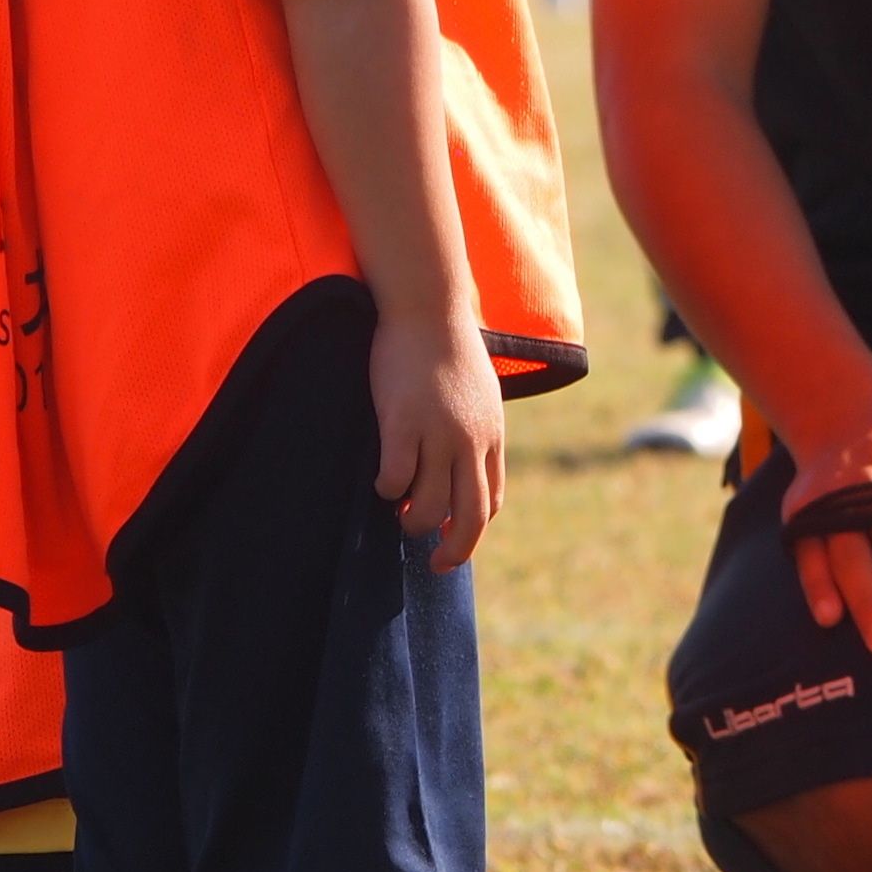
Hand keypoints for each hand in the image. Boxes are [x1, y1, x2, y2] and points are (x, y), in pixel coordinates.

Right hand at [371, 311, 505, 567]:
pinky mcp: (403, 423)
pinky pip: (395, 479)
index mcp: (491, 435)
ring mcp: (438, 434)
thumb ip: (476, 430)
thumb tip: (462, 464)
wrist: (429, 307)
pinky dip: (387, 490)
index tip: (451, 538)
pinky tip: (380, 481)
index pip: (490, 500)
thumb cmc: (448, 348)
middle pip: (470, 517)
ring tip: (396, 510)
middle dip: (453, 550)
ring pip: (428, 507)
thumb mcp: (480, 394)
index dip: (471, 528)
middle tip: (434, 563)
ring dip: (411, 521)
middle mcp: (471, 441)